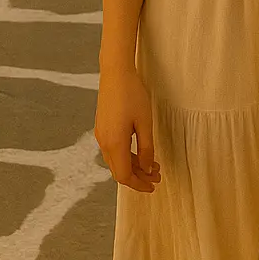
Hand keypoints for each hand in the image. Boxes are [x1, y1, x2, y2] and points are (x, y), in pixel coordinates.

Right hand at [95, 64, 161, 192]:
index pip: (124, 176)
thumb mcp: (145, 122)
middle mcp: (104, 143)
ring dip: (134, 166)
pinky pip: (113, 150)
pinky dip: (127, 155)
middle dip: (138, 177)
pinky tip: (140, 151)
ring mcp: (101, 135)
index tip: (153, 186)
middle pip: (119, 171)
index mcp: (114, 144)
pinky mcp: (102, 128)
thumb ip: (146, 148)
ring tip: (153, 164)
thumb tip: (147, 169)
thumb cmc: (132, 94)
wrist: (115, 72)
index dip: (139, 184)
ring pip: (116, 161)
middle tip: (157, 176)